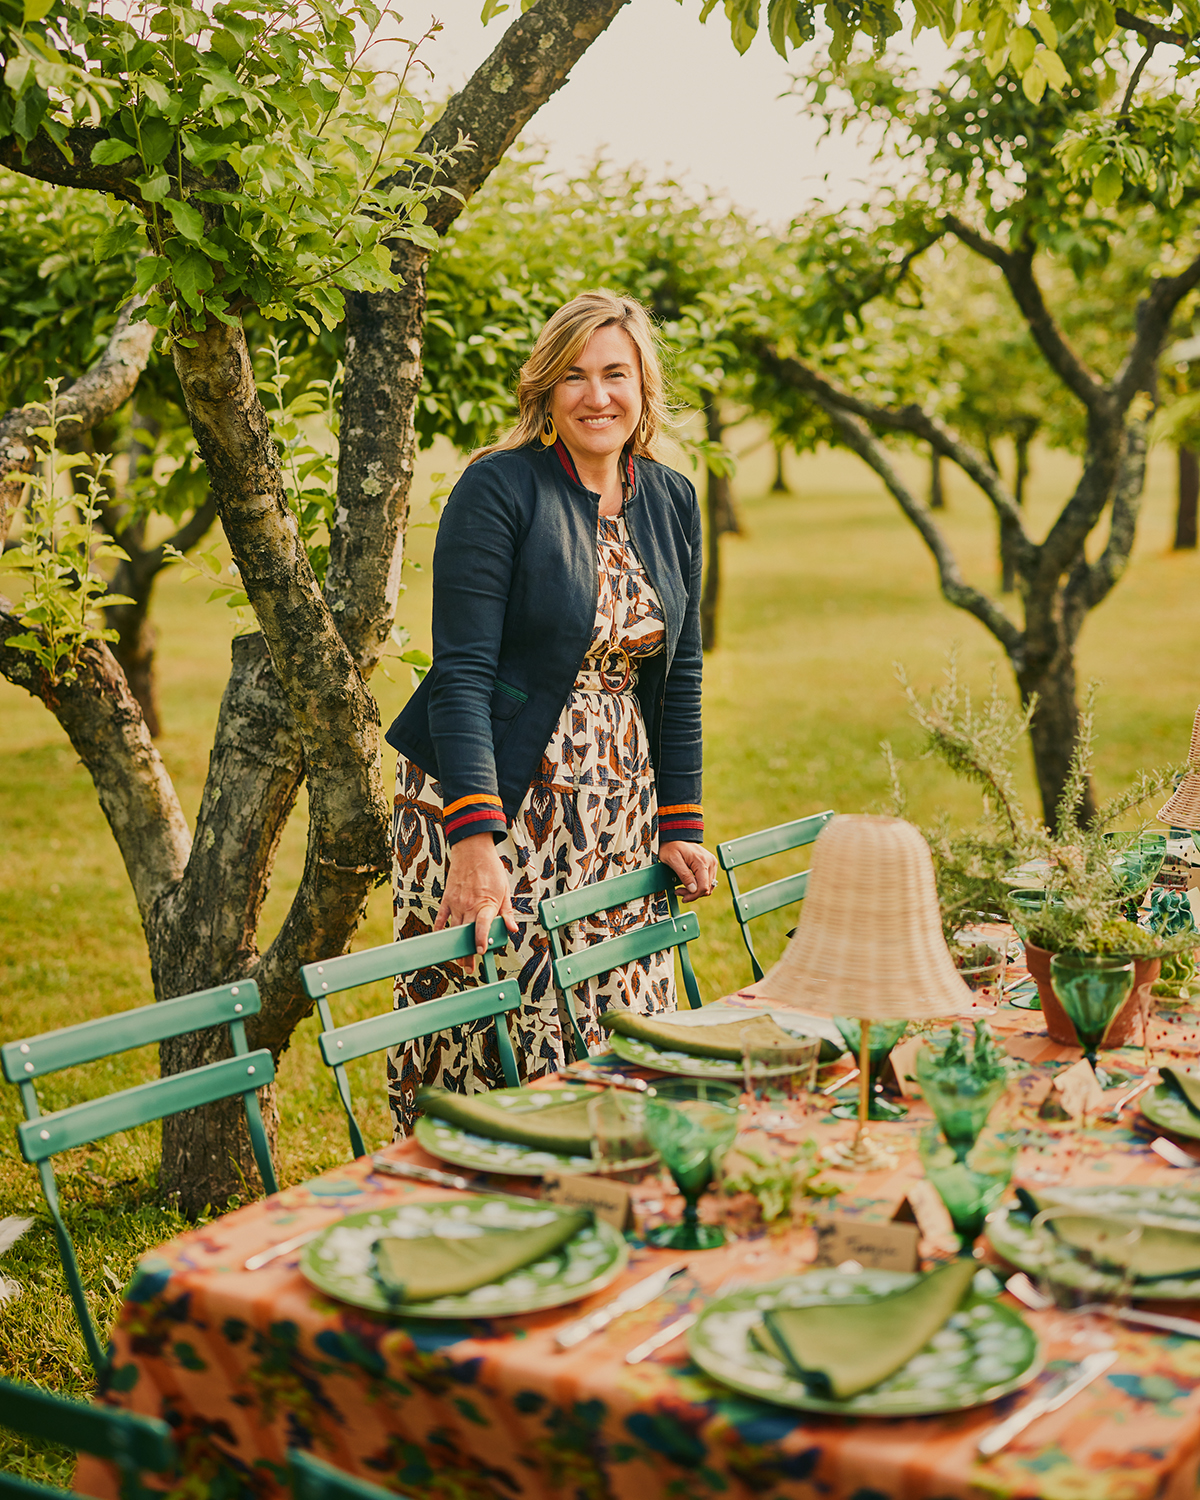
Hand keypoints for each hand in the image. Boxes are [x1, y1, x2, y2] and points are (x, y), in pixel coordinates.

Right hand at [434, 832, 517, 967]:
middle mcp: (469, 905)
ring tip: (458, 960)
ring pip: (455, 929)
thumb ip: (507, 912)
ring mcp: (456, 903)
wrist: (473, 850)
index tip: (481, 952)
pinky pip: (441, 918)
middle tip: (469, 968)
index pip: (483, 926)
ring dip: (456, 945)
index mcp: (486, 904)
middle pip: (468, 933)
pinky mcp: (447, 898)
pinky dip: (440, 929)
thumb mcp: (504, 890)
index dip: (482, 940)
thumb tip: (512, 930)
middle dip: (468, 952)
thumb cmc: (491, 870)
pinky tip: (441, 940)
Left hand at [659, 840, 717, 901]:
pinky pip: (707, 881)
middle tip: (679, 891)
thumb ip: (684, 875)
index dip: (693, 896)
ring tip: (682, 888)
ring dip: (695, 891)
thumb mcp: (673, 860)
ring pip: (708, 886)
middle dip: (693, 894)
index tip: (683, 897)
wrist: (675, 836)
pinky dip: (698, 885)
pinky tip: (689, 884)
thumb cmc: (671, 847)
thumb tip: (693, 890)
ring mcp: (712, 863)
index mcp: (702, 861)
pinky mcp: (710, 864)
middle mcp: (711, 862)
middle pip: (707, 888)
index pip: (703, 887)